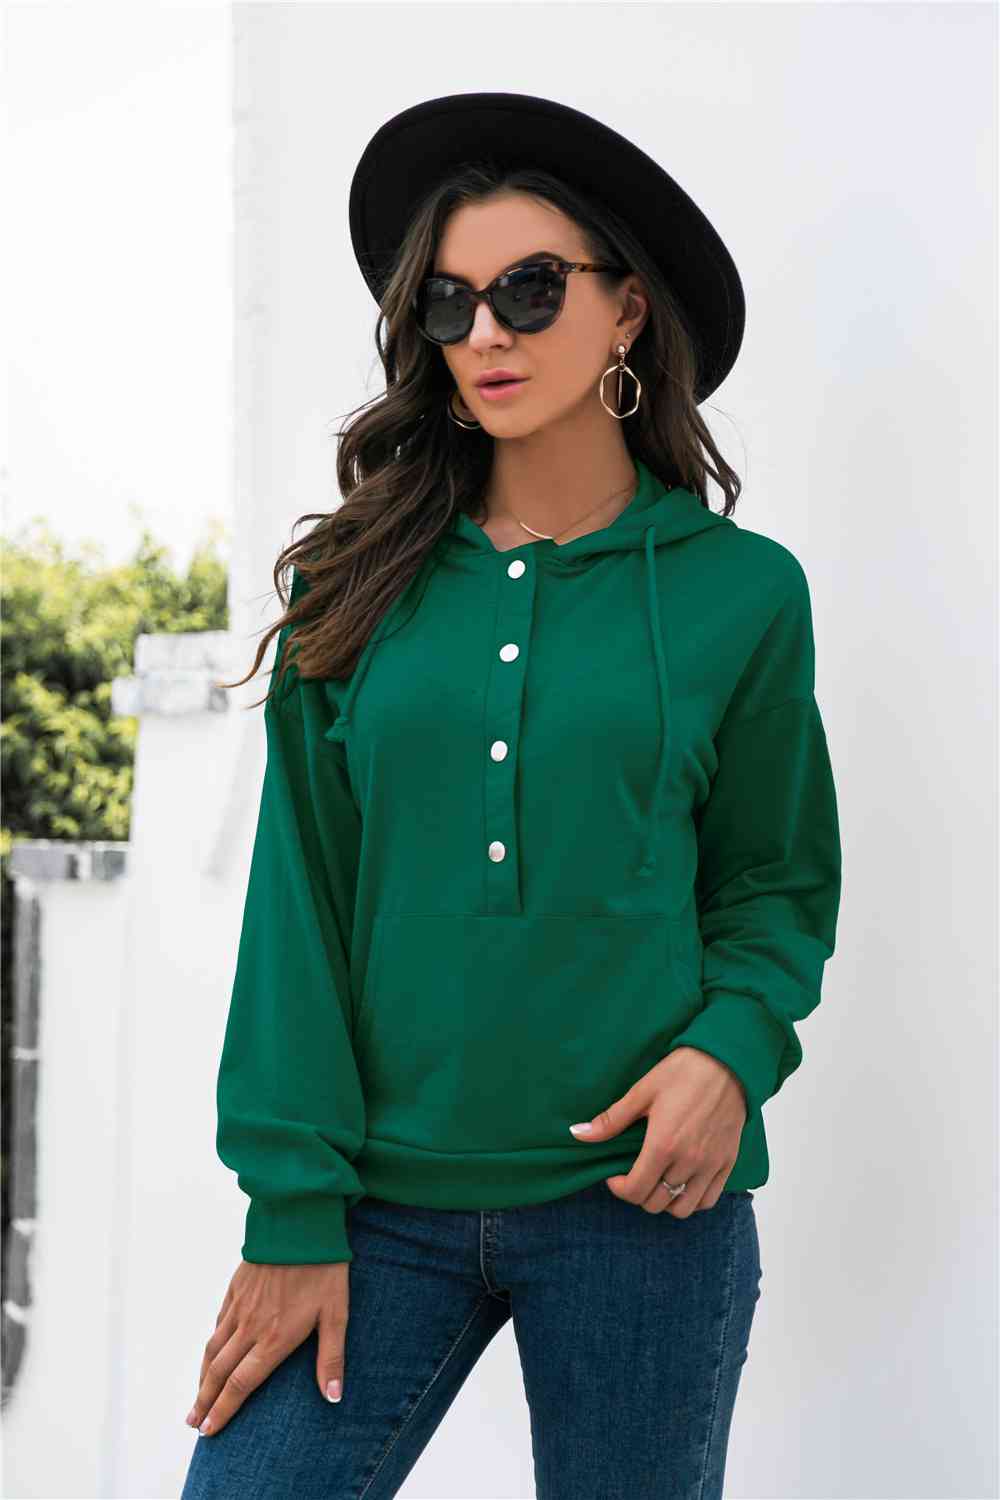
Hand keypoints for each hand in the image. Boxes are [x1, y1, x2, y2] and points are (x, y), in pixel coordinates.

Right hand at [185, 1259, 349, 1436]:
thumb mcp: (336, 1314)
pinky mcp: (237, 1287)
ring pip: (213, 1348)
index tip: (209, 1431)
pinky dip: (211, 1344)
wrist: (300, 1222)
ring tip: (195, 1399)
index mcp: (274, 1338)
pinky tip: (211, 1352)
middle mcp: (251, 1326)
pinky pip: (219, 1322)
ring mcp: (240, 1306)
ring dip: (202, 1377)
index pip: (241, 1384)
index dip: (224, 1410)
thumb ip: (331, 1357)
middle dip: (204, 1401)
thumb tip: (333, 1398)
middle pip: (219, 1372)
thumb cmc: (324, 1269)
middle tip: (193, 1425)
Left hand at [568, 1046, 748, 1216]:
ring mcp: (710, 1165)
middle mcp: (688, 1162)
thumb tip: (578, 1134)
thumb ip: (611, 1120)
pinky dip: (692, 1199)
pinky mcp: (727, 1163)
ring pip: (682, 1208)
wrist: (727, 1062)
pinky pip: (709, 1200)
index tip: (614, 1175)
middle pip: (656, 1203)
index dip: (618, 1188)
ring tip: (658, 1180)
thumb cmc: (683, 1072)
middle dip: (638, 1193)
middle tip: (634, 1174)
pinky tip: (682, 1183)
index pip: (635, 1190)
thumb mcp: (642, 1092)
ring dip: (665, 1201)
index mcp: (663, 1145)